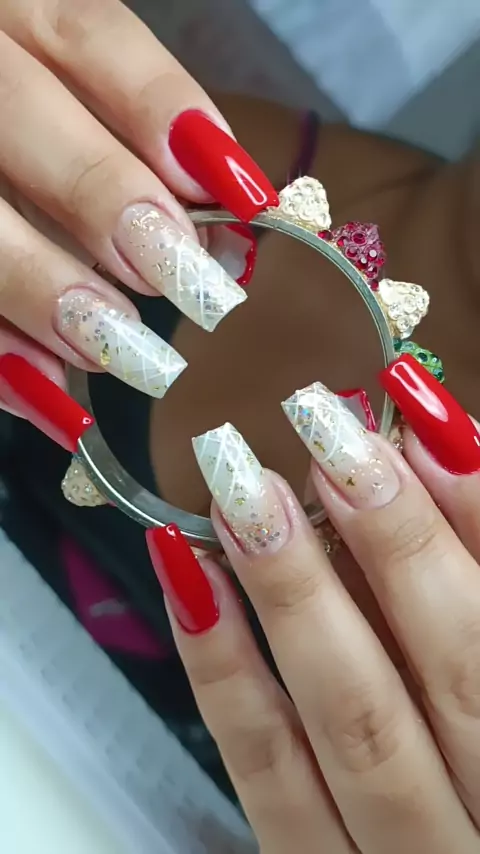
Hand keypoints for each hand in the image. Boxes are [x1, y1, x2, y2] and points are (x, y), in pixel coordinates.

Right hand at [0, 0, 275, 445]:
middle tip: (173, 274)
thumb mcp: (71, 121)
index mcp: (13, 17)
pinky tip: (41, 390)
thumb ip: (132, 159)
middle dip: (97, 190)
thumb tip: (220, 249)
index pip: (85, 30)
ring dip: (32, 282)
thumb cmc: (31, 151)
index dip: (161, 107)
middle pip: (13, 104)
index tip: (237, 191)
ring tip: (108, 348)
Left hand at [147, 355, 479, 852]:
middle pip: (453, 673)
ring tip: (248, 492)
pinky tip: (190, 578)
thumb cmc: (466, 726)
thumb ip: (466, 572)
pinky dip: (224, 673)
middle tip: (332, 435)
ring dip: (297, 596)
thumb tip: (433, 448)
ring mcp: (406, 851)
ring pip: (357, 724)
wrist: (439, 843)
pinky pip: (270, 775)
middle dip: (395, 543)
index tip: (429, 419)